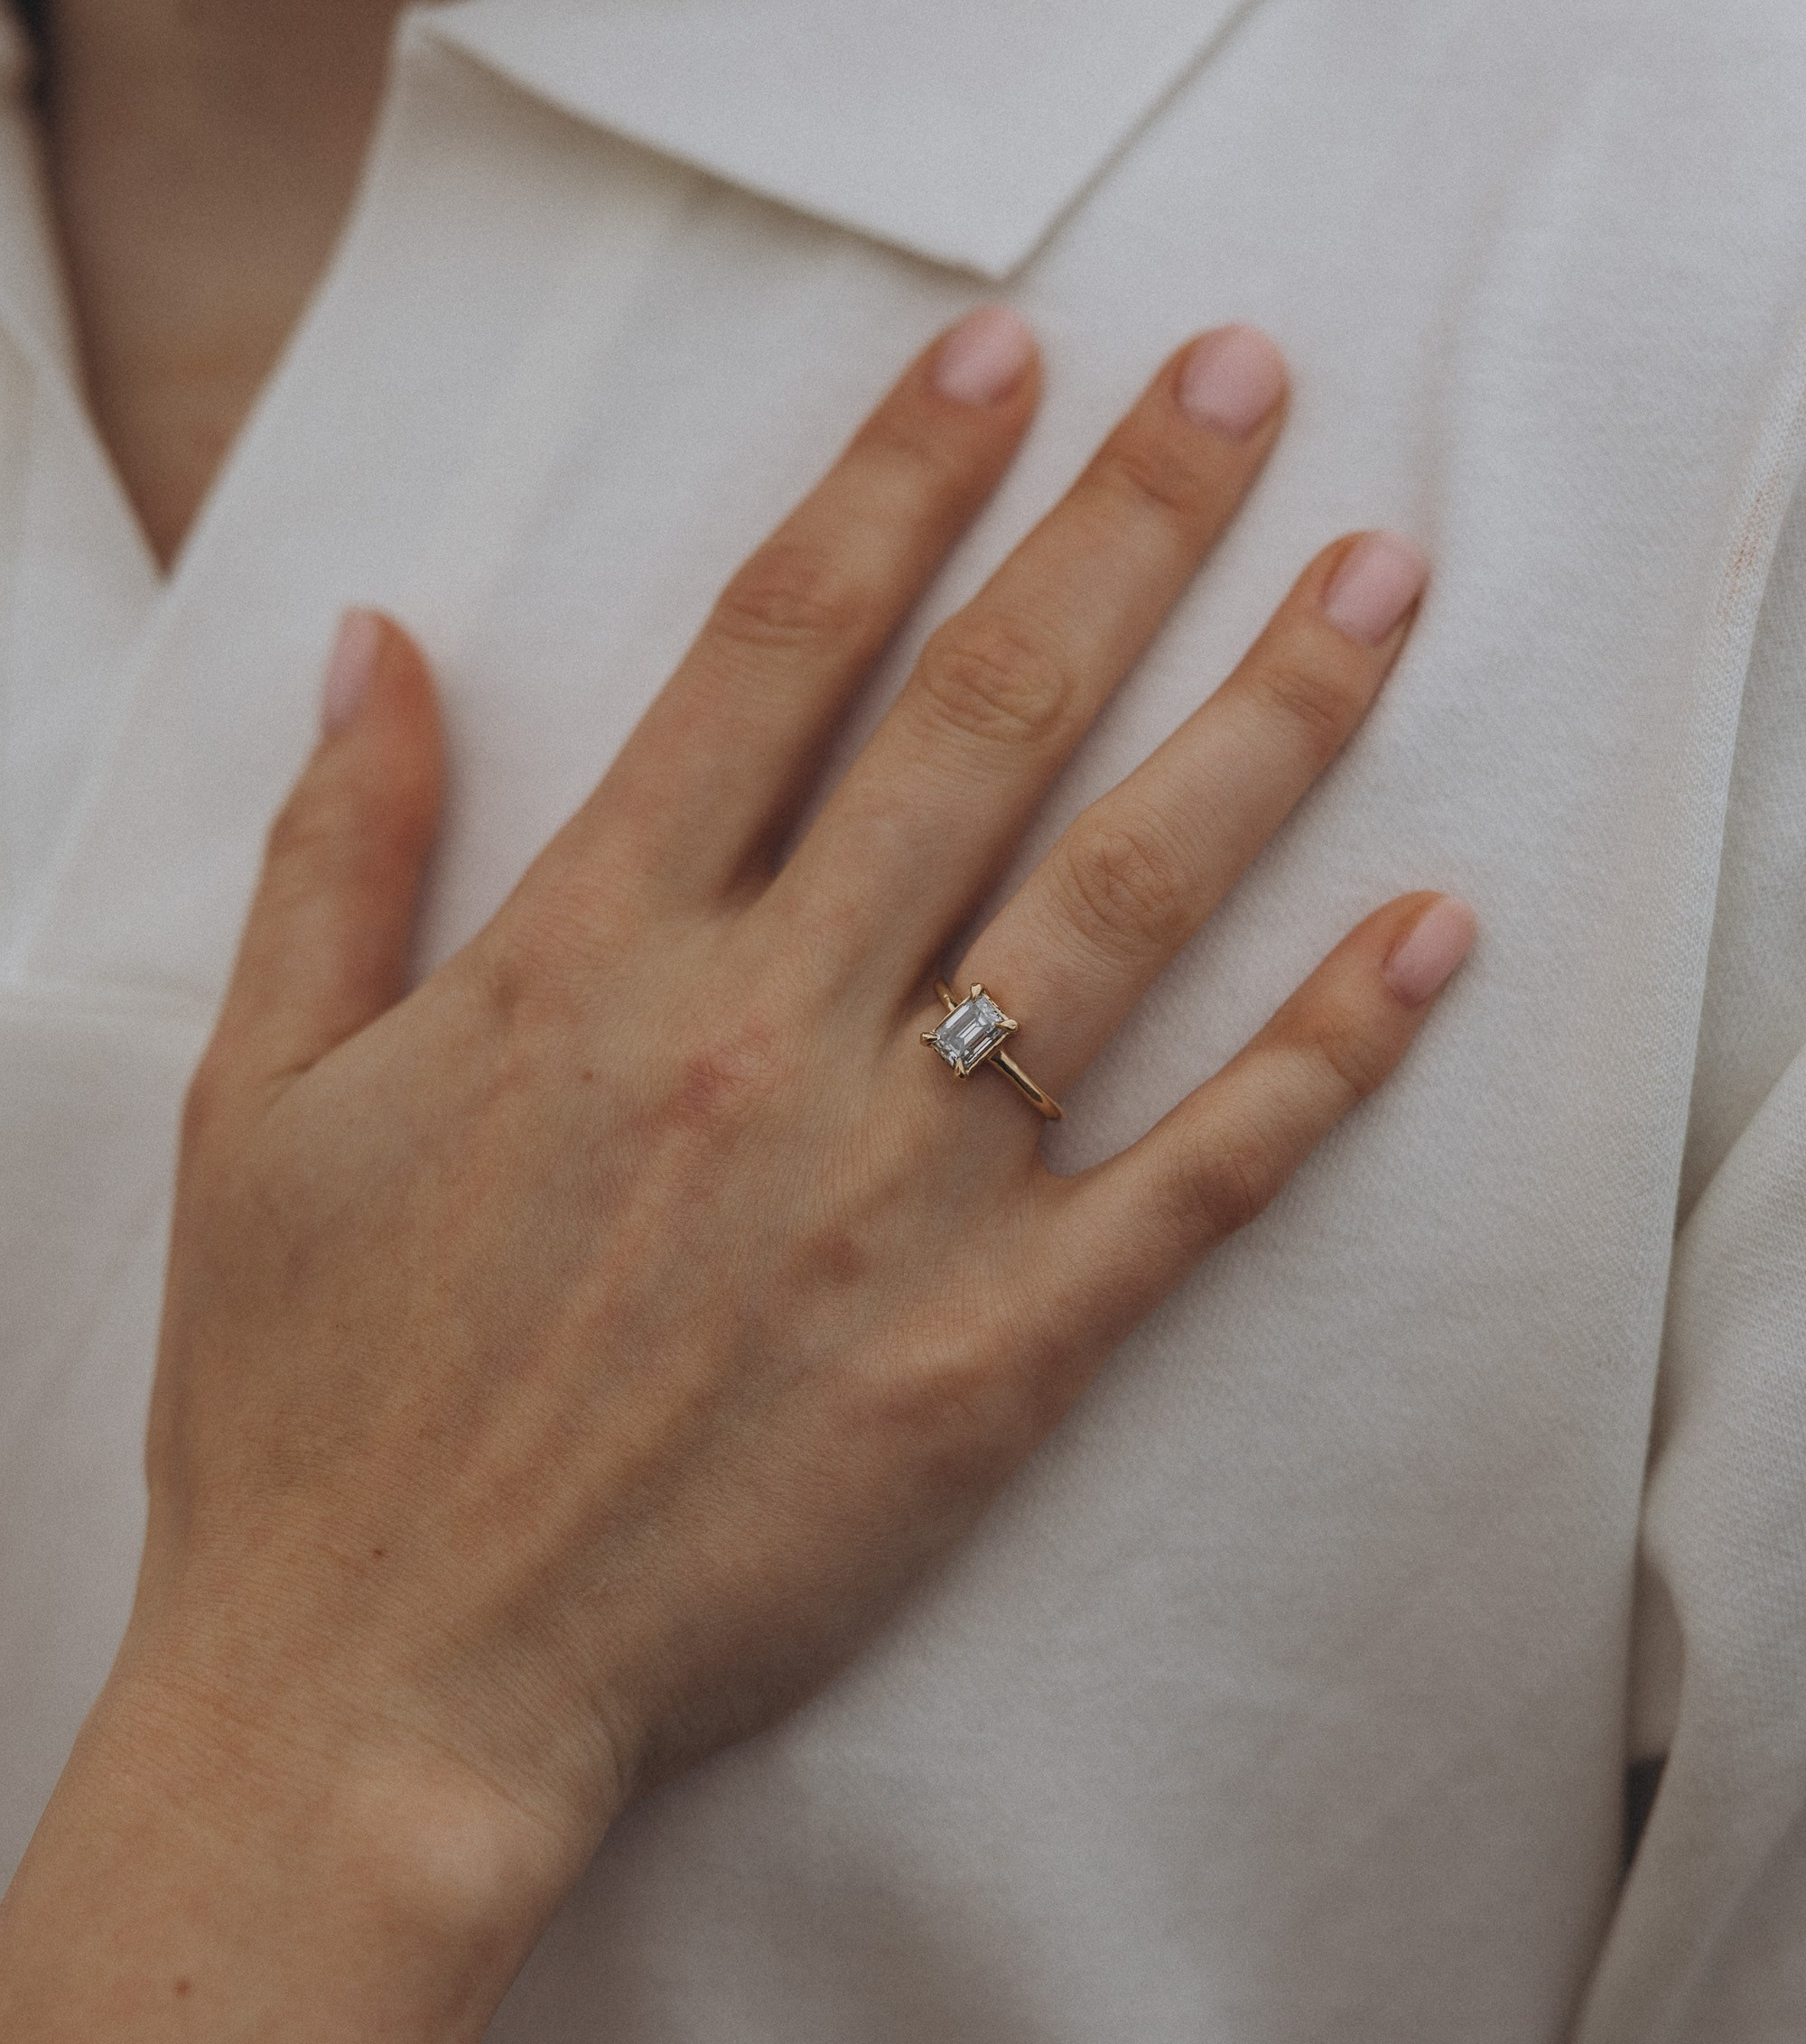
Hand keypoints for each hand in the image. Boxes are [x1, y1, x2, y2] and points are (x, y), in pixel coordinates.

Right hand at [0, 312, 1473, 2043]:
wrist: (386, 1691)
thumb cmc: (307, 1399)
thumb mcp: (258, 1097)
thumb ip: (338, 853)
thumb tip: (378, 640)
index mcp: (593, 952)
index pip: (780, 645)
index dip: (903, 476)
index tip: (1004, 352)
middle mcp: (768, 1033)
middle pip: (990, 719)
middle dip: (1128, 525)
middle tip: (1246, 378)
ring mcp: (899, 1191)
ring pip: (1123, 902)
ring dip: (1265, 722)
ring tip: (1379, 579)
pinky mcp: (994, 1348)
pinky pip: (1198, 1171)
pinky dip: (1328, 1049)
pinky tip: (1432, 928)